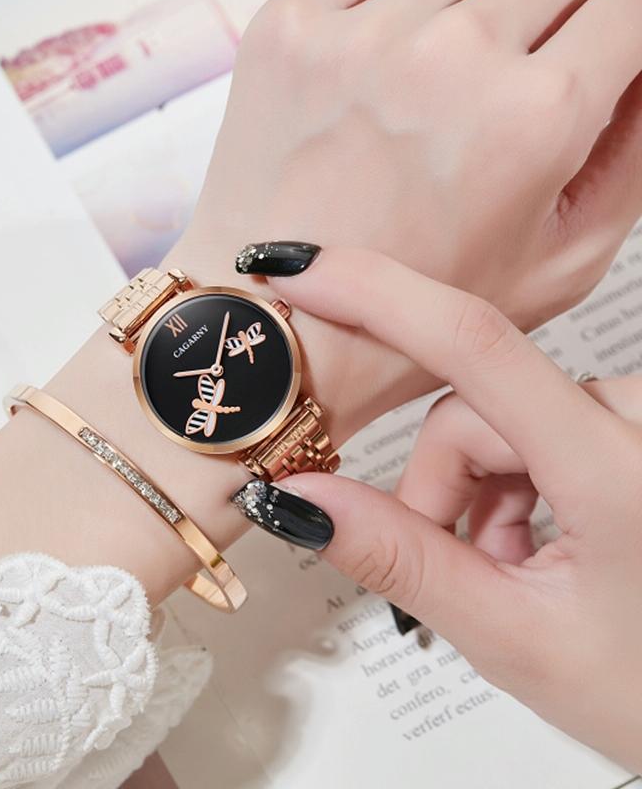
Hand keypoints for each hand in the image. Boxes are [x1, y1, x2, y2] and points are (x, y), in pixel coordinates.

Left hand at [167, 0, 641, 434]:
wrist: (274, 326)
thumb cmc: (406, 320)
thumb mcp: (559, 263)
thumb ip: (631, 149)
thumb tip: (632, 68)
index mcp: (537, 116)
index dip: (618, 28)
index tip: (597, 50)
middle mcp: (453, 56)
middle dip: (549, 26)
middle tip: (503, 94)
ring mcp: (363, 34)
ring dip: (466, 23)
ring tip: (430, 108)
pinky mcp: (291, 27)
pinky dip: (391, 20)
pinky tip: (378, 90)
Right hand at [268, 248, 641, 771]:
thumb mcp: (514, 638)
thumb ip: (401, 562)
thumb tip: (303, 500)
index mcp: (614, 467)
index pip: (476, 344)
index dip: (378, 297)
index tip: (303, 274)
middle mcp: (634, 420)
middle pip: (473, 408)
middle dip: (435, 486)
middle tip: (453, 566)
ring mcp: (635, 420)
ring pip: (499, 415)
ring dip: (474, 487)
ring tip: (508, 568)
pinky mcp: (629, 426)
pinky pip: (537, 423)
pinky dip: (511, 480)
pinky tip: (534, 542)